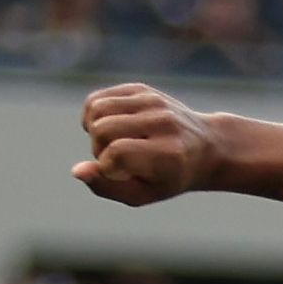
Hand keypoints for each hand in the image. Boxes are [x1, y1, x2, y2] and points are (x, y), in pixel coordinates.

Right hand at [70, 82, 223, 204]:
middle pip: (103, 129)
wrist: (206, 147)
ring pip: (96, 109)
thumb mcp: (142, 194)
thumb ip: (107, 187)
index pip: (118, 153)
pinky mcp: (142, 89)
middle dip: (98, 149)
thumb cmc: (169, 178)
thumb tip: (76, 171)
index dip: (107, 166)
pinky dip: (93, 115)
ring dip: (93, 130)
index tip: (118, 173)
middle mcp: (162, 122)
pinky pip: (99, 98)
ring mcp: (153, 101)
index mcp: (168, 154)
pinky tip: (108, 127)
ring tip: (108, 142)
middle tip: (113, 159)